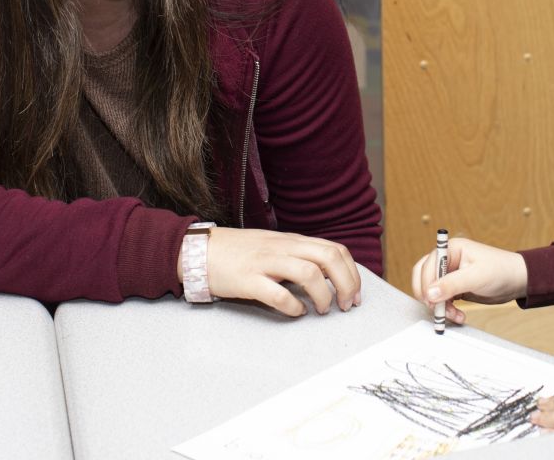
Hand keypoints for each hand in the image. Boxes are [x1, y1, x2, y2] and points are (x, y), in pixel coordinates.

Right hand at [202, 227, 359, 316]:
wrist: (198, 250)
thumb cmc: (238, 252)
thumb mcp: (274, 247)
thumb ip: (298, 256)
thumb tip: (327, 276)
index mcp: (292, 241)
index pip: (335, 249)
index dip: (352, 273)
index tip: (354, 295)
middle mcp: (283, 248)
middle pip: (329, 258)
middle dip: (346, 284)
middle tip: (345, 306)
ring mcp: (265, 263)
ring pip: (309, 272)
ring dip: (323, 295)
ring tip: (322, 310)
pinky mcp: (248, 280)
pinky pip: (278, 293)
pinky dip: (293, 306)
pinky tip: (295, 312)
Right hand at [409, 237, 527, 326]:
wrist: (518, 281)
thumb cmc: (502, 271)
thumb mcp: (476, 277)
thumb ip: (452, 284)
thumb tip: (430, 293)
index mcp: (451, 249)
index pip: (427, 266)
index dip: (426, 284)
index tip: (431, 300)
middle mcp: (448, 260)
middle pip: (425, 278)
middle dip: (429, 296)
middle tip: (437, 309)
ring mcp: (451, 274)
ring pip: (432, 291)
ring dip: (440, 306)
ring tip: (454, 314)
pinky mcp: (455, 287)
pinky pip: (442, 299)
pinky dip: (447, 309)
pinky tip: (458, 314)